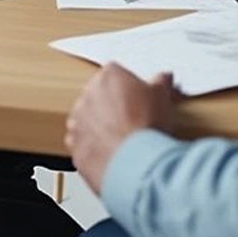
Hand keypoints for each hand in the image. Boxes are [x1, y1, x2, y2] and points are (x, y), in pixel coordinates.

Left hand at [66, 64, 177, 195]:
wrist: (135, 162)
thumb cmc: (147, 126)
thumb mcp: (162, 98)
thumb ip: (160, 83)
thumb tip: (163, 78)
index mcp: (108, 77)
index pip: (115, 74)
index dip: (128, 88)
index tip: (137, 99)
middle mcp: (87, 95)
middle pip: (98, 96)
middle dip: (111, 106)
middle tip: (132, 121)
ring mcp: (77, 121)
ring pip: (87, 120)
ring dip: (100, 128)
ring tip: (123, 140)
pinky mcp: (74, 145)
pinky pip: (82, 143)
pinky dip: (93, 148)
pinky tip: (112, 154)